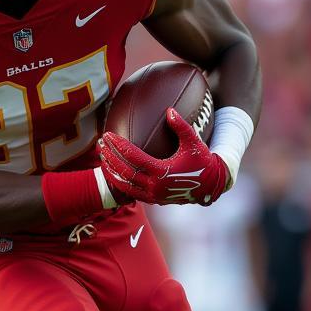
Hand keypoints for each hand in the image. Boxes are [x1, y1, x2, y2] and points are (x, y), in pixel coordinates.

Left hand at [98, 108, 229, 205]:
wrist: (210, 186)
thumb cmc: (202, 161)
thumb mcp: (194, 143)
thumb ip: (181, 126)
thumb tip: (169, 110)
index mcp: (162, 171)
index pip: (133, 157)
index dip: (119, 145)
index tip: (108, 135)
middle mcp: (155, 186)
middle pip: (124, 171)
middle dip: (110, 157)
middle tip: (101, 144)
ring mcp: (153, 195)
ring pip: (124, 185)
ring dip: (111, 172)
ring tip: (102, 158)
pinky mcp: (153, 200)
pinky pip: (131, 192)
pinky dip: (120, 183)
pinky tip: (113, 173)